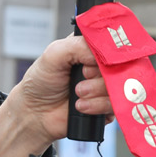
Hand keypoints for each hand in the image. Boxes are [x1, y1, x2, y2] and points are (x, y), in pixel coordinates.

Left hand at [0, 36, 116, 156]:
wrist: (35, 114)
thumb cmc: (41, 81)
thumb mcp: (53, 54)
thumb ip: (77, 45)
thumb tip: (100, 52)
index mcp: (89, 48)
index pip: (112, 42)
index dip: (106, 51)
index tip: (91, 61)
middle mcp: (100, 66)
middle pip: (119, 65)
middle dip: (100, 74)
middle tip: (83, 76)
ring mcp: (105, 86)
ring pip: (119, 86)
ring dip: (97, 91)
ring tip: (78, 94)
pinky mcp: (107, 106)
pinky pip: (116, 105)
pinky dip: (99, 106)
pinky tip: (82, 106)